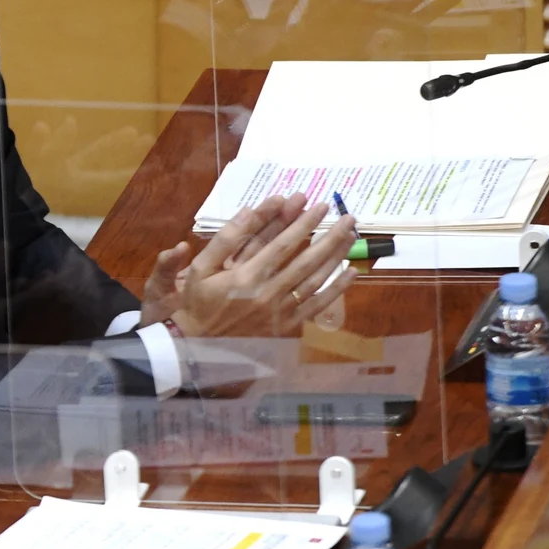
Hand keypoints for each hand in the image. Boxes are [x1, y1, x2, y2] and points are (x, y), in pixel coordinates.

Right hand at [142, 194, 358, 337]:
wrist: (196, 343)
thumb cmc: (197, 301)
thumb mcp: (200, 268)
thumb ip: (225, 239)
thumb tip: (249, 210)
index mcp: (246, 276)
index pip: (282, 244)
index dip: (302, 223)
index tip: (318, 206)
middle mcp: (267, 293)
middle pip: (305, 260)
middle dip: (328, 236)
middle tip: (347, 217)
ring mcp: (280, 312)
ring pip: (315, 280)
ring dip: (335, 257)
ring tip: (350, 236)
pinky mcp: (286, 326)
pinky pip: (316, 306)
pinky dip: (336, 289)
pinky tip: (351, 273)